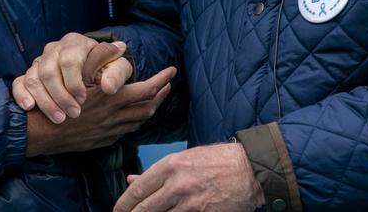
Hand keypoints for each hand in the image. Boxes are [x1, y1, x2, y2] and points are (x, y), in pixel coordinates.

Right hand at [12, 32, 134, 121]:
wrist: (92, 75)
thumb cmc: (105, 69)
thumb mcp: (117, 68)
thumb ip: (117, 73)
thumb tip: (109, 86)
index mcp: (75, 43)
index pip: (68, 59)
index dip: (74, 81)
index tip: (83, 99)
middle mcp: (54, 49)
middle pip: (48, 70)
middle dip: (59, 96)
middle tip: (73, 114)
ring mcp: (39, 62)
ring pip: (33, 79)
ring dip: (45, 101)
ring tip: (58, 119)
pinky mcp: (28, 74)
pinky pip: (18, 83)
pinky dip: (22, 95)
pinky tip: (30, 108)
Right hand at [25, 66, 175, 156]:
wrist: (44, 130)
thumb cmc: (59, 97)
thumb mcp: (79, 72)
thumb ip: (101, 59)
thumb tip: (121, 47)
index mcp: (113, 97)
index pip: (148, 89)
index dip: (162, 79)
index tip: (171, 71)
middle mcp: (115, 116)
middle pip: (148, 107)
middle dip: (161, 95)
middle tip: (167, 85)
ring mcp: (110, 131)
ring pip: (138, 121)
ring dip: (149, 109)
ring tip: (154, 100)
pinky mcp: (102, 140)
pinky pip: (125, 131)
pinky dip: (134, 121)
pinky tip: (132, 117)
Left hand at [113, 143, 263, 211]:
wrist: (249, 169)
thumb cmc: (217, 161)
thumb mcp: (184, 160)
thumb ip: (156, 173)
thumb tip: (131, 180)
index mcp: (170, 166)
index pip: (138, 190)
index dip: (124, 204)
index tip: (117, 211)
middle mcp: (177, 183)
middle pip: (144, 208)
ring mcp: (189, 201)